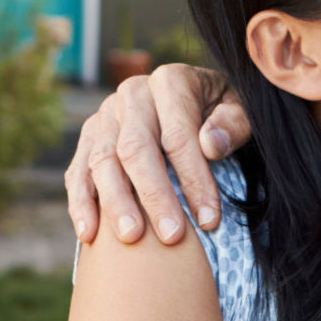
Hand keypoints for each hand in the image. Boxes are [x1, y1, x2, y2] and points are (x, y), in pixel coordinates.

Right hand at [64, 63, 249, 245]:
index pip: (179, 136)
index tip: (209, 219)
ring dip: (116, 203)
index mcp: (171, 81)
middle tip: (171, 235)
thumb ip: (233, 124)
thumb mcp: (242, 110)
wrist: (197, 98)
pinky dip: (82, 203)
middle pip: (135, 149)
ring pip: (102, 161)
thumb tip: (209, 145)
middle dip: (154, 195)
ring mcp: (106, 114)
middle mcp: (132, 94)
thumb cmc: (223, 111)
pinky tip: (90, 234)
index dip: (194, 179)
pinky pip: (78, 170)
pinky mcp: (89, 136)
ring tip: (132, 238)